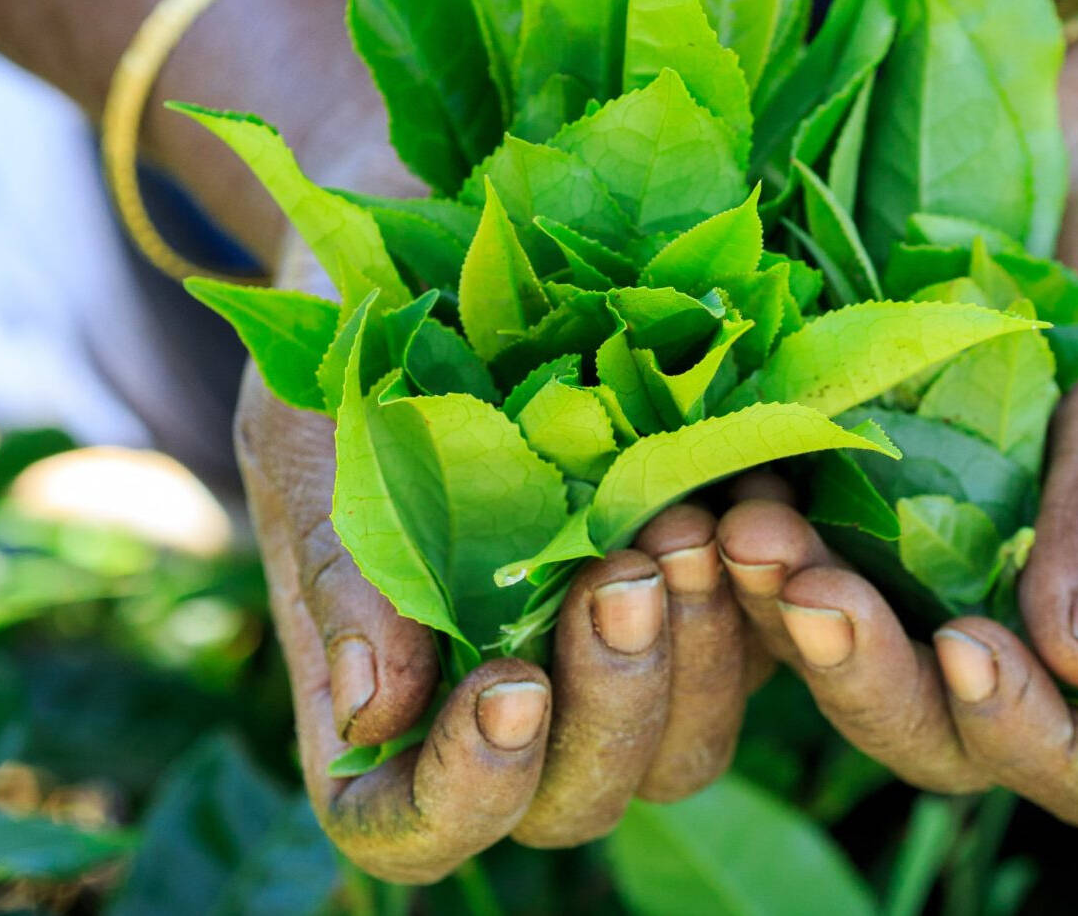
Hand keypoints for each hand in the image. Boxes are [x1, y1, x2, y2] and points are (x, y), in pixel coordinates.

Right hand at [240, 235, 761, 881]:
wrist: (440, 254)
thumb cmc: (347, 354)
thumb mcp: (312, 439)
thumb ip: (338, 569)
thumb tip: (373, 713)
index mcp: (387, 703)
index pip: (418, 824)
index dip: (466, 793)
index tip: (509, 685)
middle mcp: (509, 708)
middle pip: (575, 801)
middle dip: (612, 705)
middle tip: (622, 575)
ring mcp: (614, 661)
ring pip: (683, 750)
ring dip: (700, 657)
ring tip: (687, 526)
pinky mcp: (705, 601)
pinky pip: (761, 652)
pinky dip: (765, 597)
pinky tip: (755, 506)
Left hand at [716, 35, 1077, 825]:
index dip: (1036, 738)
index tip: (973, 648)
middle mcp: (1031, 619)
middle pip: (953, 735)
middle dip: (876, 683)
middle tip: (811, 593)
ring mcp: (938, 570)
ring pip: (860, 664)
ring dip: (797, 622)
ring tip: (744, 532)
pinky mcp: (859, 504)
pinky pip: (803, 565)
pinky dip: (758, 553)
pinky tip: (715, 495)